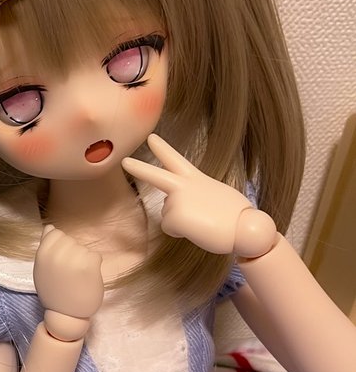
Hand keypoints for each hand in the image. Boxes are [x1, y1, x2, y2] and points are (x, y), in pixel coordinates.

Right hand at [33, 225, 103, 320]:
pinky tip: (87, 279)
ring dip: (83, 261)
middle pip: (71, 240)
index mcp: (42, 254)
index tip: (60, 263)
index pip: (55, 233)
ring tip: (77, 278)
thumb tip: (49, 227)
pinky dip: (94, 267)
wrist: (66, 315)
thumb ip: (45, 247)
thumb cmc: (54, 292)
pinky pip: (95, 256)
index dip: (60, 247)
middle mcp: (56, 254)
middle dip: (72, 253)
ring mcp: (72, 259)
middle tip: (69, 273)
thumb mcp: (42, 269)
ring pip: (83, 248)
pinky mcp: (89, 265)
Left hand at [123, 133, 277, 256]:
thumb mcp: (217, 198)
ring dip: (183, 223)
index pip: (177, 160)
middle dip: (139, 168)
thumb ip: (197, 198)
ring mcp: (178, 200)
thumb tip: (184, 212)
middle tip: (124, 161)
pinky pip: (170, 229)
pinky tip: (198, 230)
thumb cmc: (238, 217)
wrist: (247, 229)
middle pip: (156, 176)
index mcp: (198, 179)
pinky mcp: (174, 216)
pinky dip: (182, 233)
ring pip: (169, 216)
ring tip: (204, 222)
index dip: (163, 149)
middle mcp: (185, 186)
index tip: (151, 138)